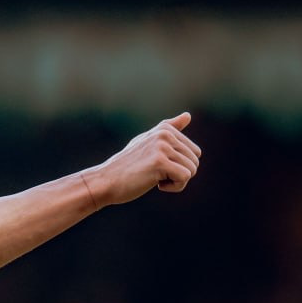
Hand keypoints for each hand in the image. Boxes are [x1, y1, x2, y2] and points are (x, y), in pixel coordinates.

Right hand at [85, 111, 200, 204]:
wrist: (106, 181)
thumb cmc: (127, 165)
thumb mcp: (148, 142)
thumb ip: (169, 129)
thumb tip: (188, 115)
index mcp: (165, 128)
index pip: (194, 152)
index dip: (179, 165)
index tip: (158, 165)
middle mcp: (165, 134)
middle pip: (195, 162)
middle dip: (179, 174)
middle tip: (156, 174)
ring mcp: (162, 147)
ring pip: (192, 171)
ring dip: (175, 181)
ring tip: (153, 177)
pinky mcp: (160, 162)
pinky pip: (185, 178)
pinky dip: (174, 187)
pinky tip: (155, 183)